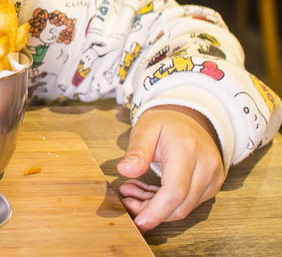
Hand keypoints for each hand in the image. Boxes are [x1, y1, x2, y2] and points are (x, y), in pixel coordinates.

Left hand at [116, 105, 224, 232]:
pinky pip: (188, 203)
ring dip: (156, 207)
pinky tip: (148, 191)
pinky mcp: (212, 185)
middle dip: (151, 211)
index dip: (155, 211)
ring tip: (133, 191)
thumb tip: (126, 171)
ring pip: (184, 207)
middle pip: (180, 205)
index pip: (174, 191)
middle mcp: (206, 166)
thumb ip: (136, 150)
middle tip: (126, 200)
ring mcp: (213, 177)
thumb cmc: (165, 122)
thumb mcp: (145, 128)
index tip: (137, 222)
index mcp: (187, 150)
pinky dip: (166, 203)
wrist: (191, 117)